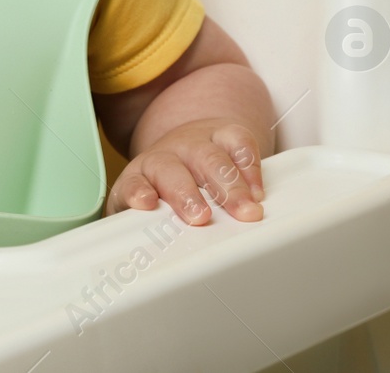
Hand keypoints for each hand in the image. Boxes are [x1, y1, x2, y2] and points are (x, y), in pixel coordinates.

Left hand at [105, 118, 264, 224]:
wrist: (184, 147)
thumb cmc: (165, 188)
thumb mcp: (145, 209)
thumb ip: (142, 229)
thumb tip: (142, 255)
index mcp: (140, 175)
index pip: (132, 183)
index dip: (137, 191)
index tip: (145, 203)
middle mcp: (166, 156)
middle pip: (170, 170)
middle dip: (186, 193)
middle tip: (200, 217)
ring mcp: (195, 142)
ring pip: (208, 157)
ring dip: (228, 185)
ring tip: (245, 211)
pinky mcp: (224, 133)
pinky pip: (238, 141)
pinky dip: (249, 166)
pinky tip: (256, 191)